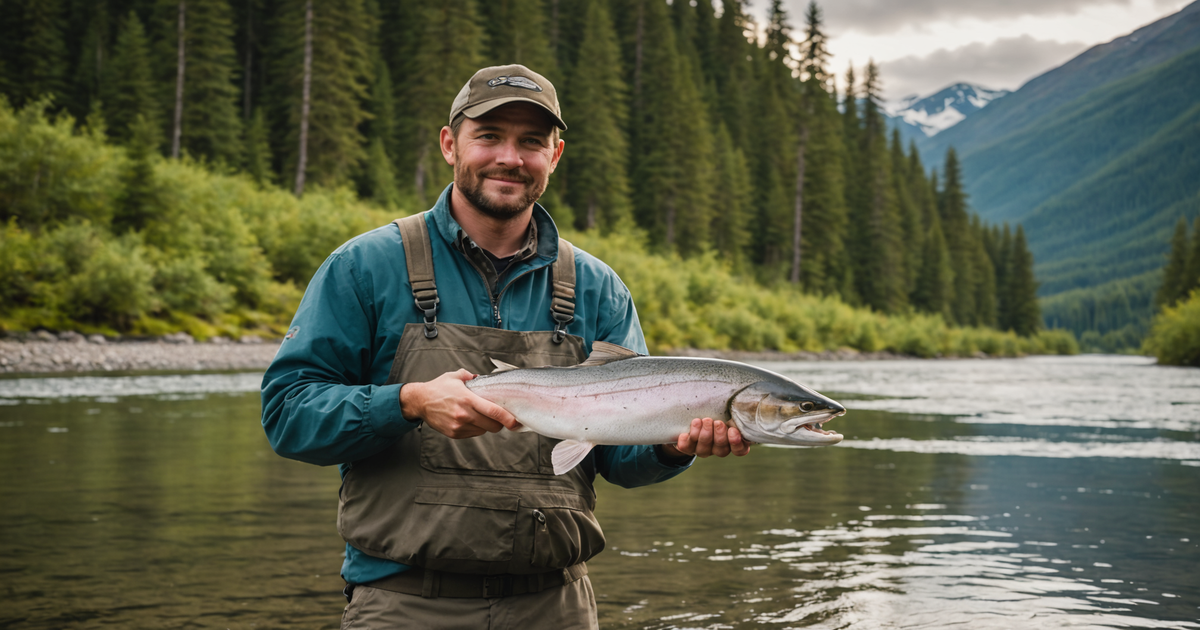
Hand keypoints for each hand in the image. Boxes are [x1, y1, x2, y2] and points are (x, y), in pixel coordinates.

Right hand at [400, 369, 520, 438]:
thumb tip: (482, 378)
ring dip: (486, 425)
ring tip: (479, 415)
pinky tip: (469, 420)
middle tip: (499, 417)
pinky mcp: (454, 434)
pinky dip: (475, 428)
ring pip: (483, 430)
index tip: (515, 421)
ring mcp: (459, 426)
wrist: (420, 401)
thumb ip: (470, 376)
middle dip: (499, 423)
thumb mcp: (455, 376)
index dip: (507, 418)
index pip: (493, 411)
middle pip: (492, 426)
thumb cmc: (438, 388)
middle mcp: (464, 414)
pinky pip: (473, 434)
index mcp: (467, 399)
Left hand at [661, 418, 750, 458]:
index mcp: (732, 441)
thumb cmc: (718, 410)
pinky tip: (685, 433)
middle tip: (717, 422)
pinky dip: (687, 440)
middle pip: (721, 451)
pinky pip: (687, 448)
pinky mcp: (689, 447)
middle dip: (720, 436)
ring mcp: (703, 449)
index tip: (733, 430)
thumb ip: (735, 411)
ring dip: (705, 435)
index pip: (740, 450)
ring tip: (704, 420)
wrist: (695, 414)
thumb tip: (740, 405)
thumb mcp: (728, 410)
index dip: (736, 444)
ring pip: (704, 450)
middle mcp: (718, 448)